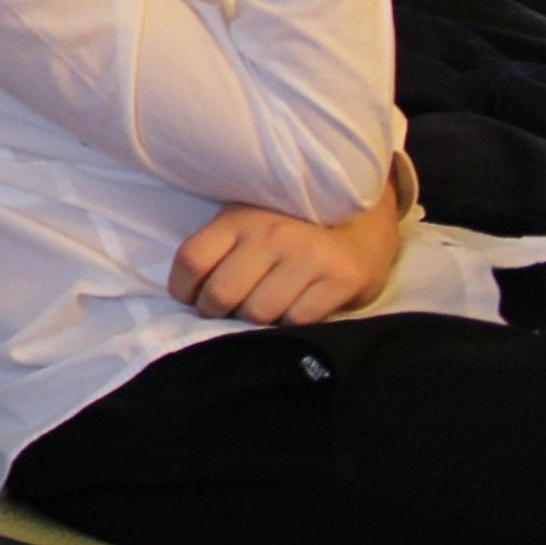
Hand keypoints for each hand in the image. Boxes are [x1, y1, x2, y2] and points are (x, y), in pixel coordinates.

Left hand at [170, 190, 400, 326]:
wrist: (362, 220)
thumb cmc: (292, 226)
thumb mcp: (249, 221)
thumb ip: (221, 248)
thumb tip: (189, 295)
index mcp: (239, 219)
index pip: (191, 260)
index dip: (183, 290)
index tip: (191, 299)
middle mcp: (271, 234)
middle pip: (221, 293)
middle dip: (217, 312)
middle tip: (227, 312)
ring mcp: (307, 256)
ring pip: (258, 313)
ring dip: (255, 322)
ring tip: (264, 310)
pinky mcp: (340, 279)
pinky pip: (298, 320)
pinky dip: (290, 326)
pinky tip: (293, 311)